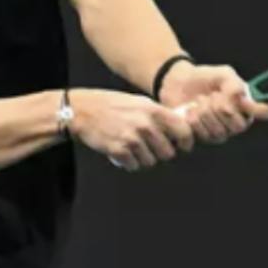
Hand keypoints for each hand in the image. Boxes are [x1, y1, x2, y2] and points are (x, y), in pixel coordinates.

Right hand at [69, 88, 195, 172]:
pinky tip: (122, 151)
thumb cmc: (111, 105)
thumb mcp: (139, 102)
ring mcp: (132, 139)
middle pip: (168, 153)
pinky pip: (133, 166)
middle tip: (149, 146)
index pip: (184, 131)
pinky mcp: (119, 151)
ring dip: (143, 158)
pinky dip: (128, 162)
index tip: (182, 146)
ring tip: (132, 146)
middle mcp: (145, 125)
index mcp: (153, 111)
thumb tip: (180, 126)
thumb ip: (159, 114)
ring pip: (151, 162)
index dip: (185, 141)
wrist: (83, 111)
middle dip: (160, 152)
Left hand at [157, 62, 267, 143]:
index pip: (265, 113)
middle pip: (238, 127)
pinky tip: (188, 111)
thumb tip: (239, 98)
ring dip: (205, 114)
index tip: (245, 101)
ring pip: (218, 134)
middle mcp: (234, 123)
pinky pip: (200, 138)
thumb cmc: (206, 78)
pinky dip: (192, 122)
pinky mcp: (197, 138)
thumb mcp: (223, 74)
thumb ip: (234, 84)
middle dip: (223, 110)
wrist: (178, 81)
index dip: (260, 110)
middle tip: (212, 96)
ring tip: (198, 101)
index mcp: (246, 107)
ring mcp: (216, 133)